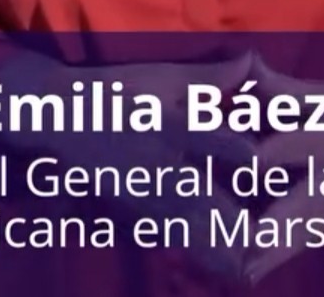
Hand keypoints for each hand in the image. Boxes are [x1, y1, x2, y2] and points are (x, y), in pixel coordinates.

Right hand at [0, 47, 258, 281]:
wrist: (64, 115)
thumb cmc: (120, 89)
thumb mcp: (163, 77)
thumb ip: (210, 77)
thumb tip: (251, 58)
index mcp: (168, 125)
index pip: (207, 138)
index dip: (235, 149)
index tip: (259, 161)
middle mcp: (157, 162)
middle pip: (197, 196)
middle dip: (227, 219)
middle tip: (259, 237)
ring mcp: (141, 189)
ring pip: (181, 224)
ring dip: (210, 244)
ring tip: (239, 266)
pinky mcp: (131, 205)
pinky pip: (162, 233)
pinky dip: (184, 249)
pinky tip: (205, 264)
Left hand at [242, 62, 323, 285]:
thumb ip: (285, 89)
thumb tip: (249, 63)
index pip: (300, 146)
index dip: (274, 152)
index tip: (248, 159)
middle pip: (303, 203)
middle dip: (275, 224)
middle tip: (244, 243)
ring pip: (302, 232)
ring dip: (274, 251)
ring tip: (243, 270)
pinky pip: (305, 242)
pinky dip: (280, 258)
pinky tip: (252, 275)